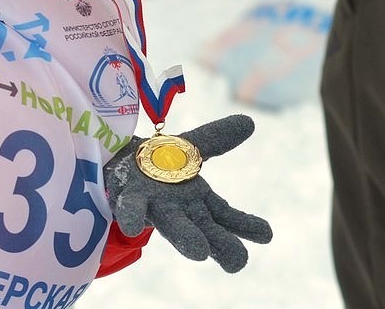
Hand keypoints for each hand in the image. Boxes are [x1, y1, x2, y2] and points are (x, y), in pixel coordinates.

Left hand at [104, 114, 272, 272]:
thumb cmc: (157, 162)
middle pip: (203, 228)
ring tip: (199, 252)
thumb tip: (250, 122)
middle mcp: (180, 209)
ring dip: (185, 237)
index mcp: (198, 200)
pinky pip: (131, 207)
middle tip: (238, 262)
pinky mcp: (128, 196)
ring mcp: (154, 205)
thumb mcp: (190, 146)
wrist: (116, 162)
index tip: (268, 235)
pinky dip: (132, 216)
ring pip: (172, 224)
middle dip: (220, 243)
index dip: (246, 226)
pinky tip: (132, 227)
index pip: (226, 216)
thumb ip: (216, 138)